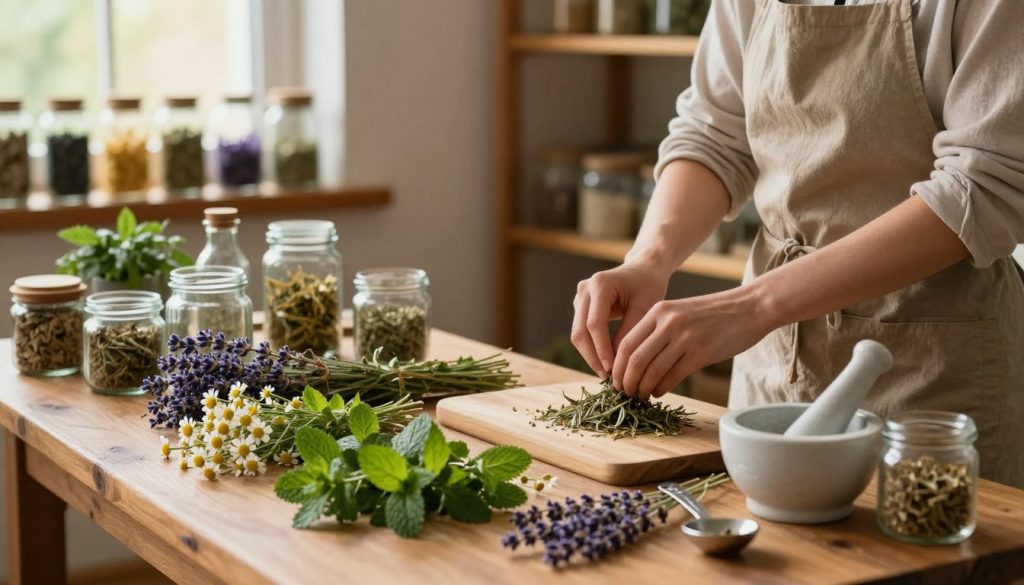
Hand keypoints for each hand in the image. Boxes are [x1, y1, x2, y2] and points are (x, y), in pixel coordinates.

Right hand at [571, 263, 669, 378]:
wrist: (643, 270)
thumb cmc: (648, 286)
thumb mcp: (646, 308)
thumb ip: (630, 332)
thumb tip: (618, 363)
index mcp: (600, 284)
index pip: (594, 323)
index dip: (601, 348)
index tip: (611, 369)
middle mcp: (584, 289)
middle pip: (580, 331)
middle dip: (592, 356)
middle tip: (607, 377)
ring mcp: (580, 298)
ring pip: (578, 334)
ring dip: (590, 355)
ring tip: (607, 373)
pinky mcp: (581, 307)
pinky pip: (582, 332)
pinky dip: (592, 348)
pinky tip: (605, 362)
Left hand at [612, 286, 771, 398]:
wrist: (751, 306)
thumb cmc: (715, 314)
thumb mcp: (680, 313)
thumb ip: (659, 331)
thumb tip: (637, 361)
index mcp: (659, 311)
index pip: (626, 343)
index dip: (617, 366)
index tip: (616, 379)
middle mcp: (668, 323)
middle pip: (634, 359)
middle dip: (625, 380)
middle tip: (624, 392)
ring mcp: (685, 338)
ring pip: (651, 370)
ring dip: (642, 388)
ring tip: (640, 396)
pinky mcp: (701, 353)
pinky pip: (672, 376)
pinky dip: (661, 388)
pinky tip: (659, 392)